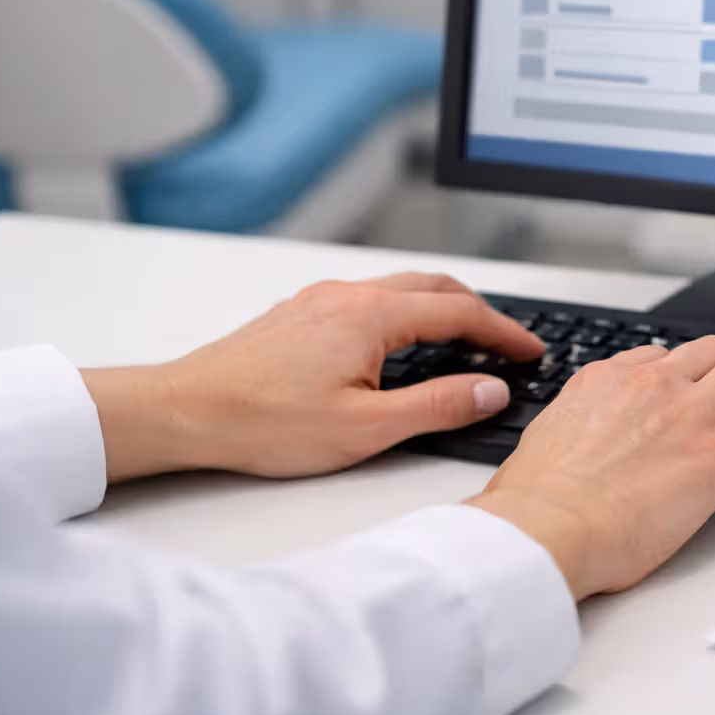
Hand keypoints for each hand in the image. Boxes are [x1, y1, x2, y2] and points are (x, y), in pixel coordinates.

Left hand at [82, 274, 543, 481]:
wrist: (183, 413)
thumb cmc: (262, 423)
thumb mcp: (366, 428)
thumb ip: (438, 406)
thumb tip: (490, 389)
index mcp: (371, 315)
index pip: (460, 311)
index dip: (504, 332)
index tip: (530, 351)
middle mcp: (347, 294)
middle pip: (435, 286)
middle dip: (480, 310)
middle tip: (507, 341)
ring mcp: (320, 299)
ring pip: (400, 289)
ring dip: (442, 308)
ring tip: (465, 340)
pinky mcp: (299, 313)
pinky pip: (370, 298)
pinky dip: (405, 312)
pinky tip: (400, 345)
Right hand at [468, 337, 714, 599]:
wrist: (548, 530)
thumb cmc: (534, 505)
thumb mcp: (541, 443)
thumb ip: (568, 431)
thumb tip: (564, 445)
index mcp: (605, 380)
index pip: (658, 358)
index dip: (684, 372)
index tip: (693, 386)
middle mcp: (651, 386)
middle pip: (713, 350)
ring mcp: (689, 417)